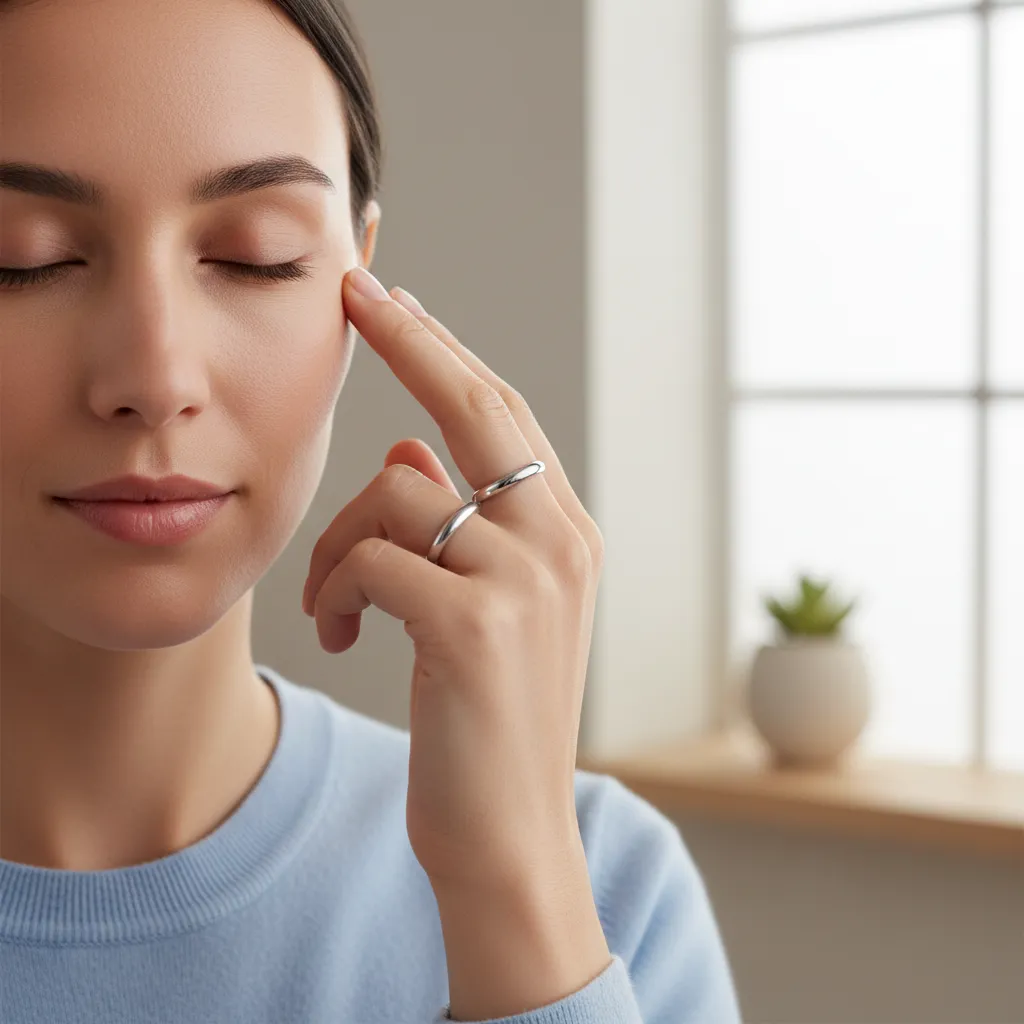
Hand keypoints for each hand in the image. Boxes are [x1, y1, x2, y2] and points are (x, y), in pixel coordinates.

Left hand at [303, 267, 605, 891]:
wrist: (510, 836)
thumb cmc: (487, 721)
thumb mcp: (483, 612)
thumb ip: (459, 524)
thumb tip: (411, 448)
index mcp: (564, 534)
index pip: (502, 413)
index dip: (444, 351)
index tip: (394, 300)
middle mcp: (559, 542)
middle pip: (475, 404)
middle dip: (409, 336)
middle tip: (352, 290)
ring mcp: (526, 581)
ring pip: (398, 491)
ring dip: (338, 543)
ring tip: (332, 606)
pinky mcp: (476, 627)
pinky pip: (373, 560)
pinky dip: (335, 590)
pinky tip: (336, 634)